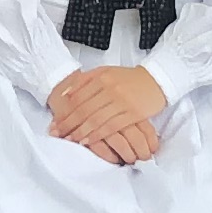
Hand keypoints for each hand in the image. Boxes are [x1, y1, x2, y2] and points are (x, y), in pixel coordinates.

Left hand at [45, 65, 168, 166]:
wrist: (156, 80)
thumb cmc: (128, 78)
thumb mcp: (106, 72)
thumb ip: (86, 80)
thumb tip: (67, 92)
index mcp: (102, 77)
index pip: (78, 97)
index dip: (65, 111)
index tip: (55, 121)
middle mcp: (110, 88)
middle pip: (84, 109)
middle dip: (68, 123)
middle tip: (57, 133)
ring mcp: (122, 101)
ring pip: (95, 119)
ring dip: (80, 131)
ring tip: (69, 139)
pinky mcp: (133, 113)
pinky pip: (111, 126)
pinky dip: (97, 135)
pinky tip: (88, 141)